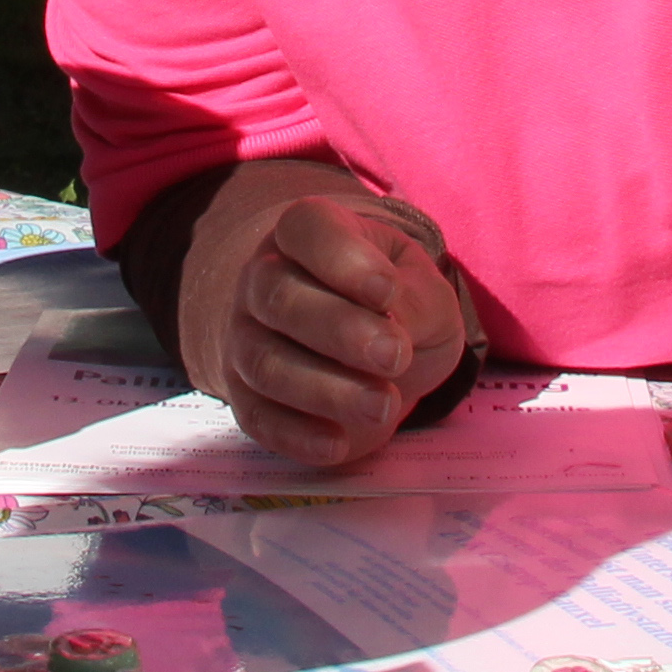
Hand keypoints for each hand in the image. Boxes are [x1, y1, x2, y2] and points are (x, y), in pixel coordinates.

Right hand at [178, 173, 473, 472]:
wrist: (367, 349)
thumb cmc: (398, 306)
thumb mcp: (426, 292)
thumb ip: (418, 302)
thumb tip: (394, 330)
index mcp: (311, 233)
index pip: (307, 227)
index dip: (343, 258)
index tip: (388, 292)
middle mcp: (264, 278)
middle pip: (279, 297)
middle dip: (339, 330)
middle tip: (394, 356)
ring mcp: (246, 337)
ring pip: (265, 362)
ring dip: (325, 389)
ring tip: (382, 406)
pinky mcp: (245, 395)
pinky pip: (256, 417)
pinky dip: (295, 435)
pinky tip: (337, 444)